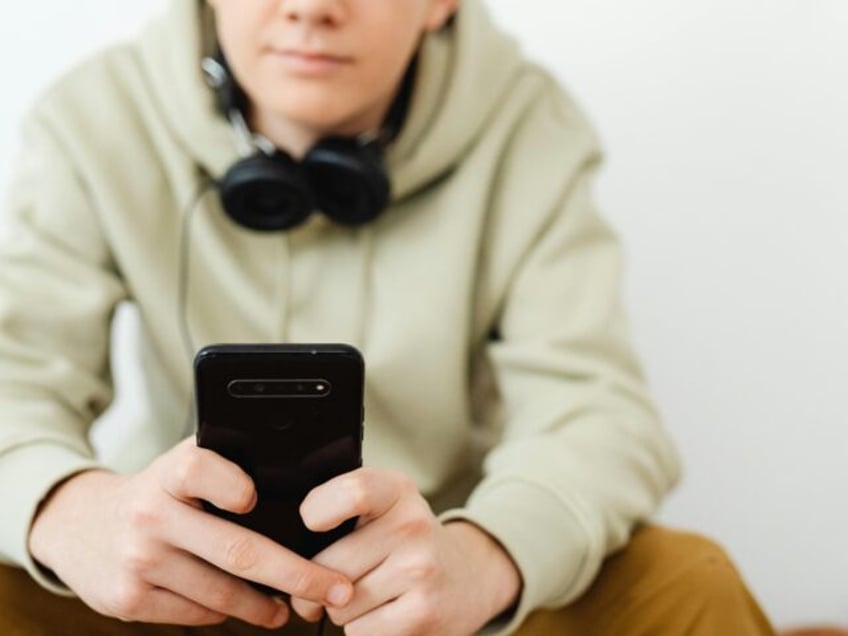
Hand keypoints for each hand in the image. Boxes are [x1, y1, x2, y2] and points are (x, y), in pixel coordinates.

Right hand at [28, 438, 352, 626]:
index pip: (199, 469)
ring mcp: (138, 562)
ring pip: (222, 593)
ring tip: (293, 605)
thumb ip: (227, 464)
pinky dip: (227, 612)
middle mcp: (151, 515)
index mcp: (168, 474)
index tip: (256, 498)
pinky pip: (198, 613)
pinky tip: (244, 607)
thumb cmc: (157, 493)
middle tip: (337, 588)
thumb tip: (300, 475)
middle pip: (237, 550)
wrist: (79, 527)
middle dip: (297, 575)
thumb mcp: (180, 467)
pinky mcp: (129, 601)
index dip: (233, 484)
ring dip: (266, 605)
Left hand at [290, 468, 521, 635]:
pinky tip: (384, 615)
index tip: (312, 525)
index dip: (318, 510)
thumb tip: (284, 551)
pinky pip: (359, 632)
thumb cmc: (405, 543)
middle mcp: (413, 525)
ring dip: (342, 610)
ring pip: (340, 605)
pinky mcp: (423, 614)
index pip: (352, 492)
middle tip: (330, 582)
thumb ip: (341, 507)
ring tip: (369, 596)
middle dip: (317, 585)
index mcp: (397, 491)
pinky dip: (362, 630)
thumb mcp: (385, 507)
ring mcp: (421, 570)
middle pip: (329, 564)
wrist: (467, 579)